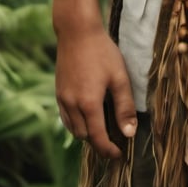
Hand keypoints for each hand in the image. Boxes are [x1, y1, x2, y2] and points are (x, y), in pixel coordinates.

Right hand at [55, 25, 137, 158]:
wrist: (77, 31)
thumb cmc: (102, 52)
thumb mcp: (119, 77)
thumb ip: (125, 106)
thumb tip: (129, 133)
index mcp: (88, 104)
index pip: (98, 138)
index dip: (108, 150)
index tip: (119, 155)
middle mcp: (71, 105)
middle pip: (84, 136)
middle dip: (98, 142)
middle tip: (114, 139)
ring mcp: (62, 99)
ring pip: (73, 128)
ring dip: (87, 133)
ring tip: (102, 128)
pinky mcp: (58, 92)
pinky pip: (66, 117)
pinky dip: (77, 123)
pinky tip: (87, 115)